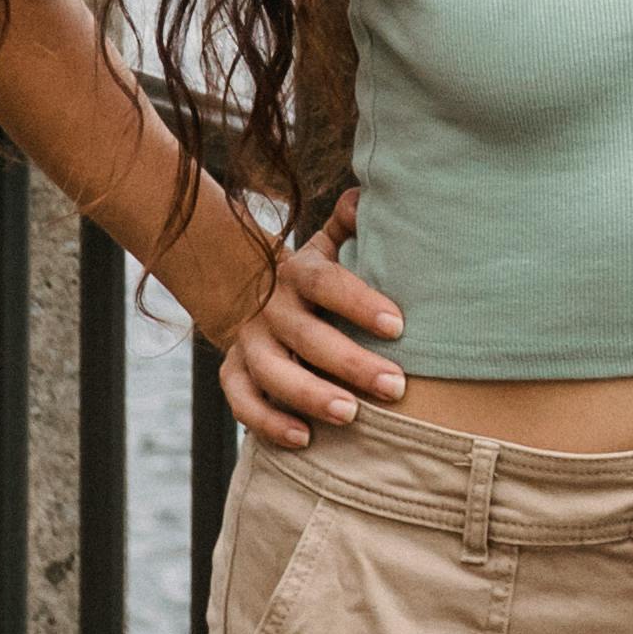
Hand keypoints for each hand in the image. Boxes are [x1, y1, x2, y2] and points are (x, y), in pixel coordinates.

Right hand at [209, 197, 409, 449]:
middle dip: (352, 363)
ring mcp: (248, 342)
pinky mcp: (232, 372)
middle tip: (396, 386)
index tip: (400, 326)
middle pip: (307, 336)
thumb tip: (369, 195)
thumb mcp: (330, 244)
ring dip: (310, 395)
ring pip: (272, 372)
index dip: (360, 303)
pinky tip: (304, 439)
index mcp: (300, 273)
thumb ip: (350, 223)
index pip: (328, 283)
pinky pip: (243, 401)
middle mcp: (271, 307)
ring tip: (351, 415)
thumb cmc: (316, 275)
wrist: (248, 291)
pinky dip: (268, 422)